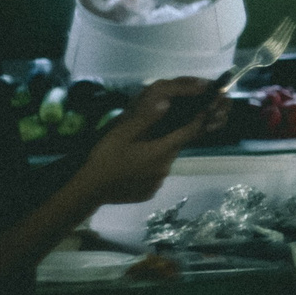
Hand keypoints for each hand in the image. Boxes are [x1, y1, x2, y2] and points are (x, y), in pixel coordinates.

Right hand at [72, 80, 221, 205]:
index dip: (199, 119)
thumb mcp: (121, 133)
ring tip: (139, 148)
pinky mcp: (150, 191)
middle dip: (172, 134)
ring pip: (165, 160)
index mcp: (161, 150)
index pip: (189, 132)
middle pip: (175, 145)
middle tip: (156, 129)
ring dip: (158, 151)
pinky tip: (133, 165)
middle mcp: (165, 167)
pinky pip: (155, 174)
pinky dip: (149, 167)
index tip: (207, 107)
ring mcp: (158, 182)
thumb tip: (166, 103)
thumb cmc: (104, 158)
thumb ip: (145, 118)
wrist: (88, 191)